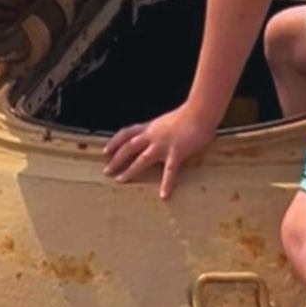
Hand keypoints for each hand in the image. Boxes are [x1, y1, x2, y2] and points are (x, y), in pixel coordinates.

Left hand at [102, 105, 217, 199]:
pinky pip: (170, 171)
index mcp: (150, 127)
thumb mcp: (166, 121)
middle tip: (106, 170)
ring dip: (130, 170)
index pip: (126, 133)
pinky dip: (167, 183)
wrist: (199, 111)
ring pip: (141, 159)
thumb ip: (159, 130)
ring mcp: (163, 145)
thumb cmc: (188, 115)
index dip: (114, 142)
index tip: (106, 151)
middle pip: (128, 147)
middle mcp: (152, 136)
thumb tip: (157, 138)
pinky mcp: (176, 152)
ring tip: (120, 180)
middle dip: (116, 159)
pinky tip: (164, 195)